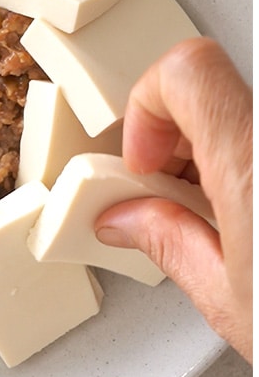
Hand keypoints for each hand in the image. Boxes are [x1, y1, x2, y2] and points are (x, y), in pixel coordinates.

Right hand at [95, 37, 252, 362]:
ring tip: (235, 217)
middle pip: (222, 91)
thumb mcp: (235, 305)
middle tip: (180, 192)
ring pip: (257, 121)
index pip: (184, 71)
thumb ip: (169, 243)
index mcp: (255, 166)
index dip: (150, 106)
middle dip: (185, 138)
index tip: (148, 159)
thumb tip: (129, 219)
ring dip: (235, 157)